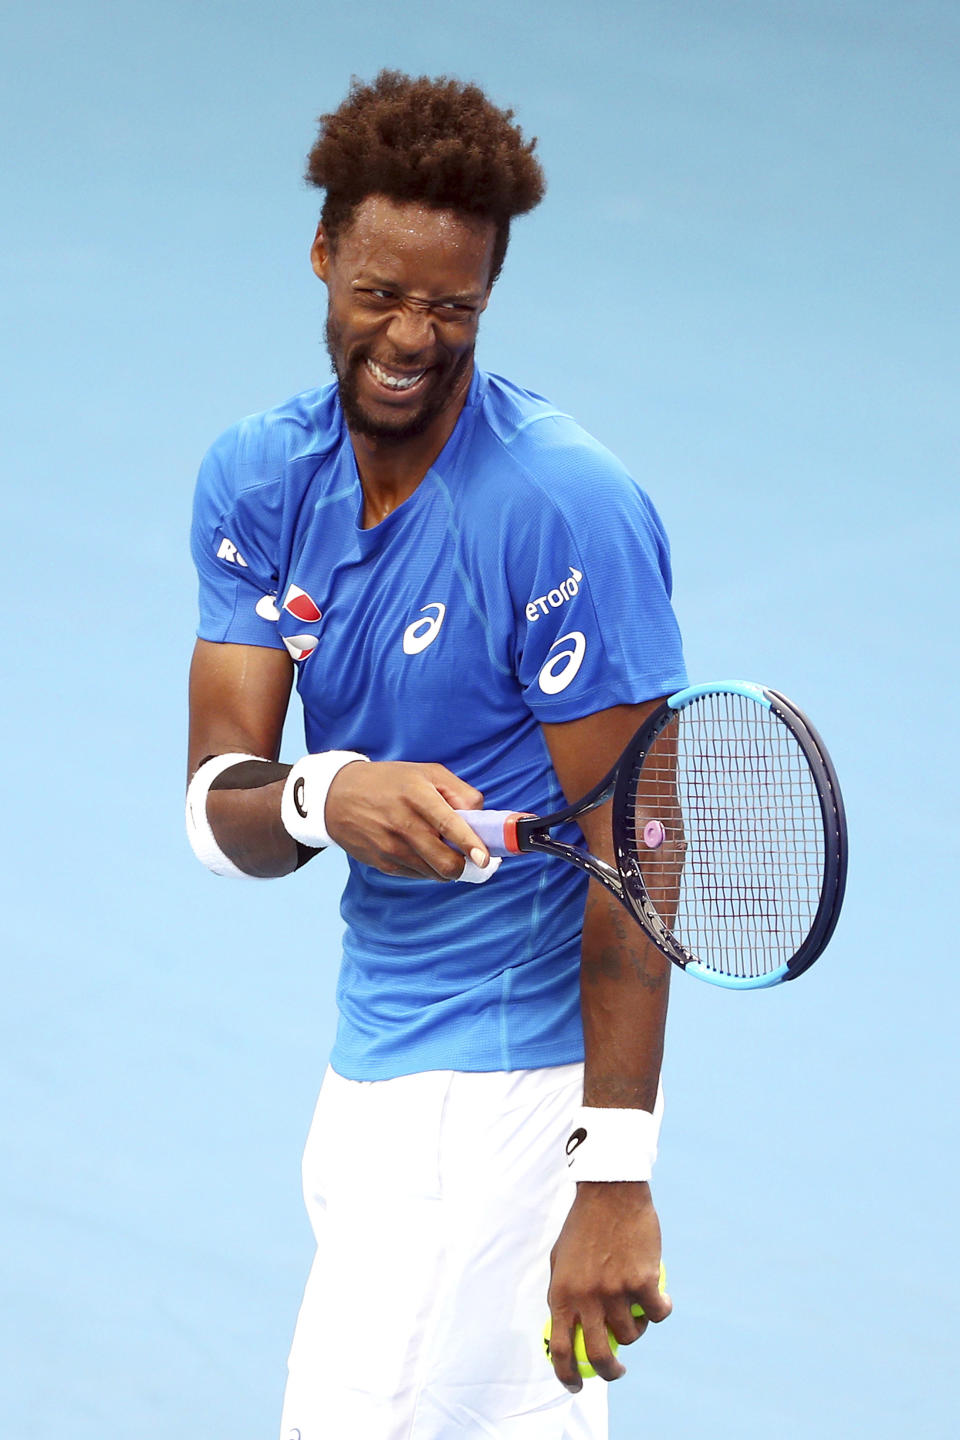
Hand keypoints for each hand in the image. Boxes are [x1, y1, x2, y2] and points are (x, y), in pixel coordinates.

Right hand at [324, 760, 490, 878]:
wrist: (336, 796)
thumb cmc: (390, 782)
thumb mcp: (427, 773)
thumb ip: (460, 791)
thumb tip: (480, 815)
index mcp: (417, 796)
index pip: (450, 825)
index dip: (470, 845)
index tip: (485, 859)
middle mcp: (403, 824)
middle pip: (446, 863)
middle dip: (464, 864)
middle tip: (470, 856)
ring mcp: (391, 847)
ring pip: (434, 874)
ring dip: (446, 867)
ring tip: (443, 849)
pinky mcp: (382, 863)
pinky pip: (417, 876)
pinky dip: (427, 868)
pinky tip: (421, 850)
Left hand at [547, 1181, 671, 1390]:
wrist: (609, 1192)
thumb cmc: (584, 1225)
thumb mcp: (561, 1260)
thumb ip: (565, 1294)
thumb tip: (567, 1330)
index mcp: (562, 1294)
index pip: (561, 1349)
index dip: (567, 1374)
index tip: (576, 1384)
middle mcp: (587, 1298)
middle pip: (599, 1355)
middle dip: (609, 1373)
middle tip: (616, 1372)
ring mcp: (616, 1291)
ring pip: (631, 1334)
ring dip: (637, 1329)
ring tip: (637, 1309)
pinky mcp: (643, 1281)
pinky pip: (657, 1313)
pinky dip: (661, 1310)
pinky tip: (661, 1299)